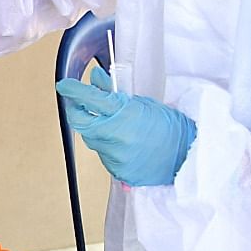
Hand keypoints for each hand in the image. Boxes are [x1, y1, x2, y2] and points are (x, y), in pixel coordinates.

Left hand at [56, 66, 196, 186]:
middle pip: (80, 123)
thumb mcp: (141, 103)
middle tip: (81, 105)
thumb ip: (113, 92)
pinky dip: (108, 147)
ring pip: (92, 140)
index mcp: (124, 114)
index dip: (73, 90)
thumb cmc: (168, 127)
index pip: (89, 99)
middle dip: (77, 112)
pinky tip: (124, 144)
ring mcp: (116, 156)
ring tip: (117, 128)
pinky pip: (103, 156)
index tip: (64, 85)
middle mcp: (116, 136)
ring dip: (97, 131)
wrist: (186, 155)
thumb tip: (95, 78)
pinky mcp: (118, 172)